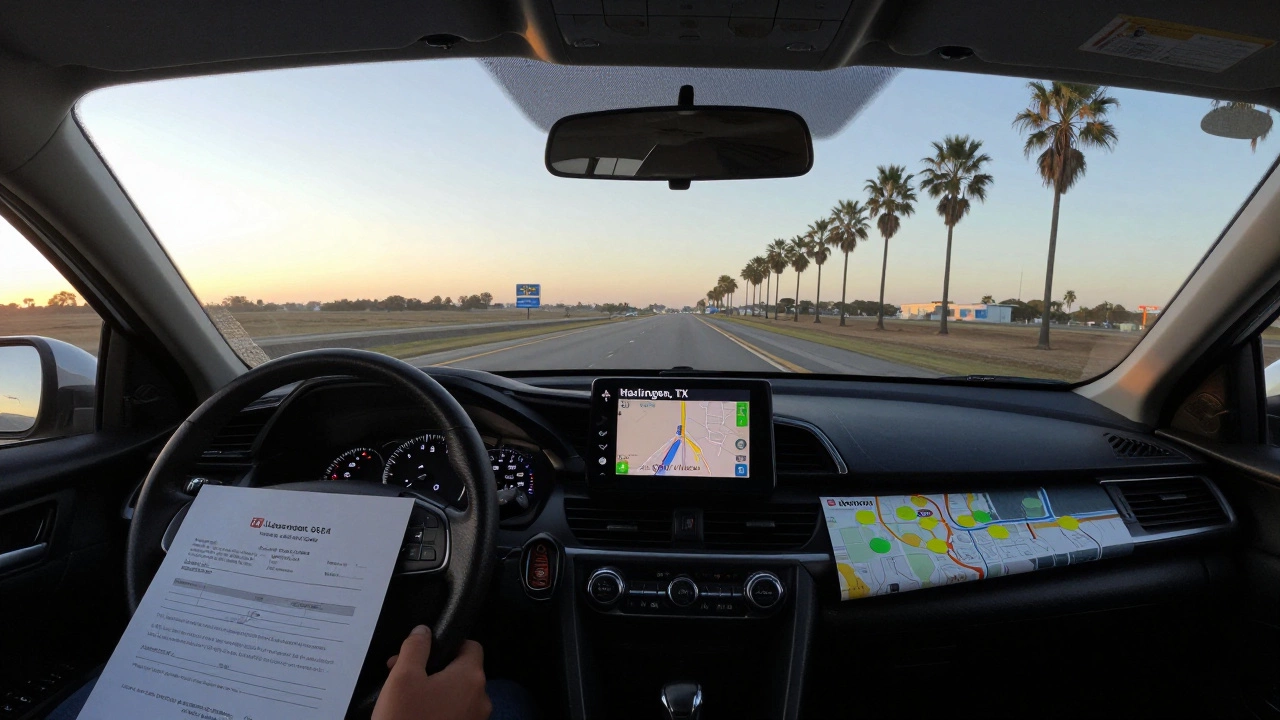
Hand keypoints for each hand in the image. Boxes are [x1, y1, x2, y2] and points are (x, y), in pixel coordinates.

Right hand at [372, 625, 490, 719]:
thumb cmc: (405, 719)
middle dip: (434, 669)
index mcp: (471, 677)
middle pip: (462, 671)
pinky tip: (415, 714)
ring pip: (458, 695)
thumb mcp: (402, 677)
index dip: (447, 644)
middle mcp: (481, 699)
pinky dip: (439, 710)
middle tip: (402, 675)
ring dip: (435, 691)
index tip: (423, 653)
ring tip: (405, 697)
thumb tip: (424, 631)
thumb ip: (415, 647)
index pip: (471, 647)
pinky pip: (456, 715)